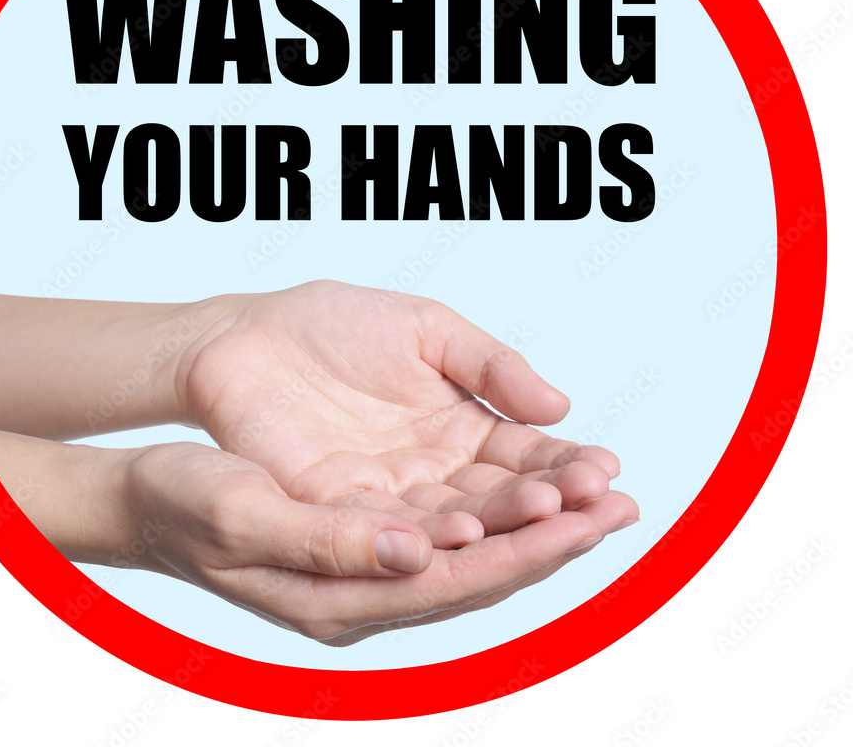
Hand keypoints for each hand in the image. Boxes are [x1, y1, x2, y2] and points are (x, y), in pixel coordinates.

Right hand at [118, 439, 634, 644]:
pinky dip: (492, 502)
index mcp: (341, 597)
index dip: (525, 551)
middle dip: (554, 539)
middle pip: (480, 570)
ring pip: (471, 546)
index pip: (455, 581)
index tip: (587, 518)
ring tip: (595, 488)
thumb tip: (417, 552)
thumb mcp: (246, 515)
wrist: (150, 496)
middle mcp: (367, 588)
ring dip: (534, 520)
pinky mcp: (365, 529)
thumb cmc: (187, 503)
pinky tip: (523, 482)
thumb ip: (330, 541)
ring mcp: (368, 562)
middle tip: (622, 505)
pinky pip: (444, 523)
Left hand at [170, 280, 636, 549]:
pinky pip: (388, 529)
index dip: (568, 466)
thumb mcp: (425, 328)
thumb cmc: (333, 324)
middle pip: (504, 502)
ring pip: (458, 524)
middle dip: (557, 506)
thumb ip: (489, 365)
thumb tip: (560, 406)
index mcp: (460, 431)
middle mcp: (432, 475)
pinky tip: (469, 526)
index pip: (527, 458)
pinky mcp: (336, 511)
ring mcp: (387, 497)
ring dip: (506, 526)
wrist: (246, 335)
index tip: (609, 470)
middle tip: (605, 507)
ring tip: (552, 514)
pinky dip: (429, 532)